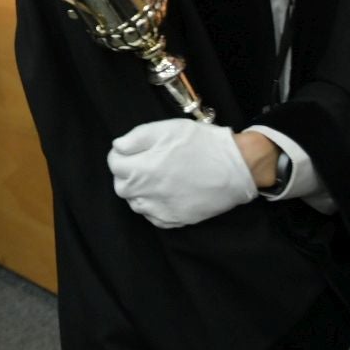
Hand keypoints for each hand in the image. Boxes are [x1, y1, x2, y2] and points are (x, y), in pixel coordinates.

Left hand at [106, 118, 256, 227]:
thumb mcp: (166, 129)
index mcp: (143, 169)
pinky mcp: (177, 220)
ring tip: (153, 179)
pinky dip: (153, 208)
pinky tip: (163, 195)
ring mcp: (162, 209)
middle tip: (141, 164)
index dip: (120, 155)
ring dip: (138, 192)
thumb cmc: (200, 143)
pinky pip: (154, 218)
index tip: (130, 151)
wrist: (235, 166)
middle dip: (126, 174)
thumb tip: (117, 147)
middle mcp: (148, 193)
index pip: (114, 165)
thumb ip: (136, 138)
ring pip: (136, 204)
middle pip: (122, 187)